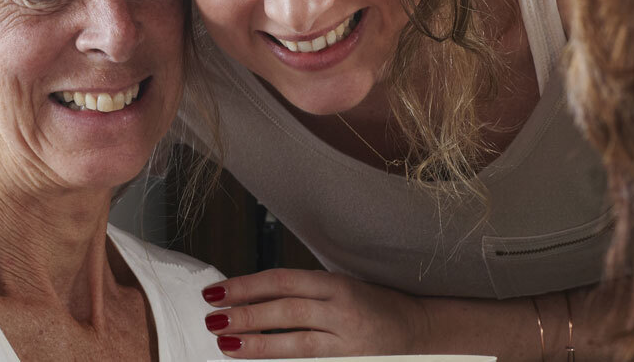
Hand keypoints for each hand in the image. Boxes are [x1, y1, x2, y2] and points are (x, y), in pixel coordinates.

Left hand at [201, 268, 428, 358]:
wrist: (420, 333)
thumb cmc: (374, 307)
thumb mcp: (339, 288)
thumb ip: (300, 292)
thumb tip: (249, 298)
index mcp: (335, 284)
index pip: (282, 280)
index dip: (246, 286)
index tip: (216, 292)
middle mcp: (342, 310)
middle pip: (285, 310)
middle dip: (245, 314)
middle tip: (213, 320)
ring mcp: (347, 341)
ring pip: (295, 341)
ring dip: (257, 343)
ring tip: (226, 345)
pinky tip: (259, 361)